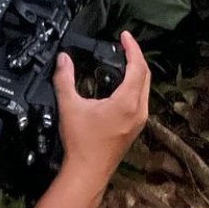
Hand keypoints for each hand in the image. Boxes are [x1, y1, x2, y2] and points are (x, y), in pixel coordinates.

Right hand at [53, 33, 149, 191]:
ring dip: (137, 70)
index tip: (124, 36)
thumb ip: (64, 79)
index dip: (132, 48)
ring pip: (145, 88)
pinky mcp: (135, 127)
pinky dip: (135, 84)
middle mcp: (138, 110)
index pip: (137, 67)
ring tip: (124, 59)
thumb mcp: (69, 106)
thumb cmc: (80, 142)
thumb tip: (63, 59)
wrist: (88, 172)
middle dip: (136, 56)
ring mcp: (139, 120)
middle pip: (145, 75)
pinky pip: (141, 98)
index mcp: (126, 102)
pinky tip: (122, 82)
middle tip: (124, 44)